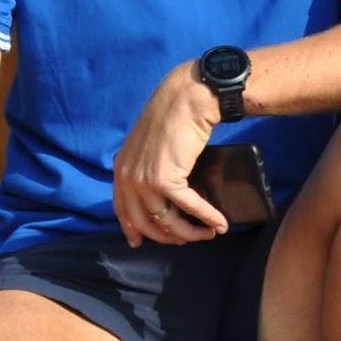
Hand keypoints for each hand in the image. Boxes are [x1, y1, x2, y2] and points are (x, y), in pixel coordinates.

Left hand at [111, 65, 227, 245]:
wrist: (186, 97)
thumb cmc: (173, 112)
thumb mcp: (148, 141)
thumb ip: (145, 162)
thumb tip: (159, 182)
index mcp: (121, 168)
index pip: (122, 210)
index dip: (133, 229)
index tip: (140, 242)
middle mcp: (127, 178)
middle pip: (144, 223)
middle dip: (168, 236)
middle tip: (187, 239)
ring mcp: (144, 181)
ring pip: (166, 222)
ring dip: (190, 233)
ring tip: (209, 233)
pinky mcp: (166, 180)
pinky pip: (188, 207)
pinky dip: (206, 217)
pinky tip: (219, 223)